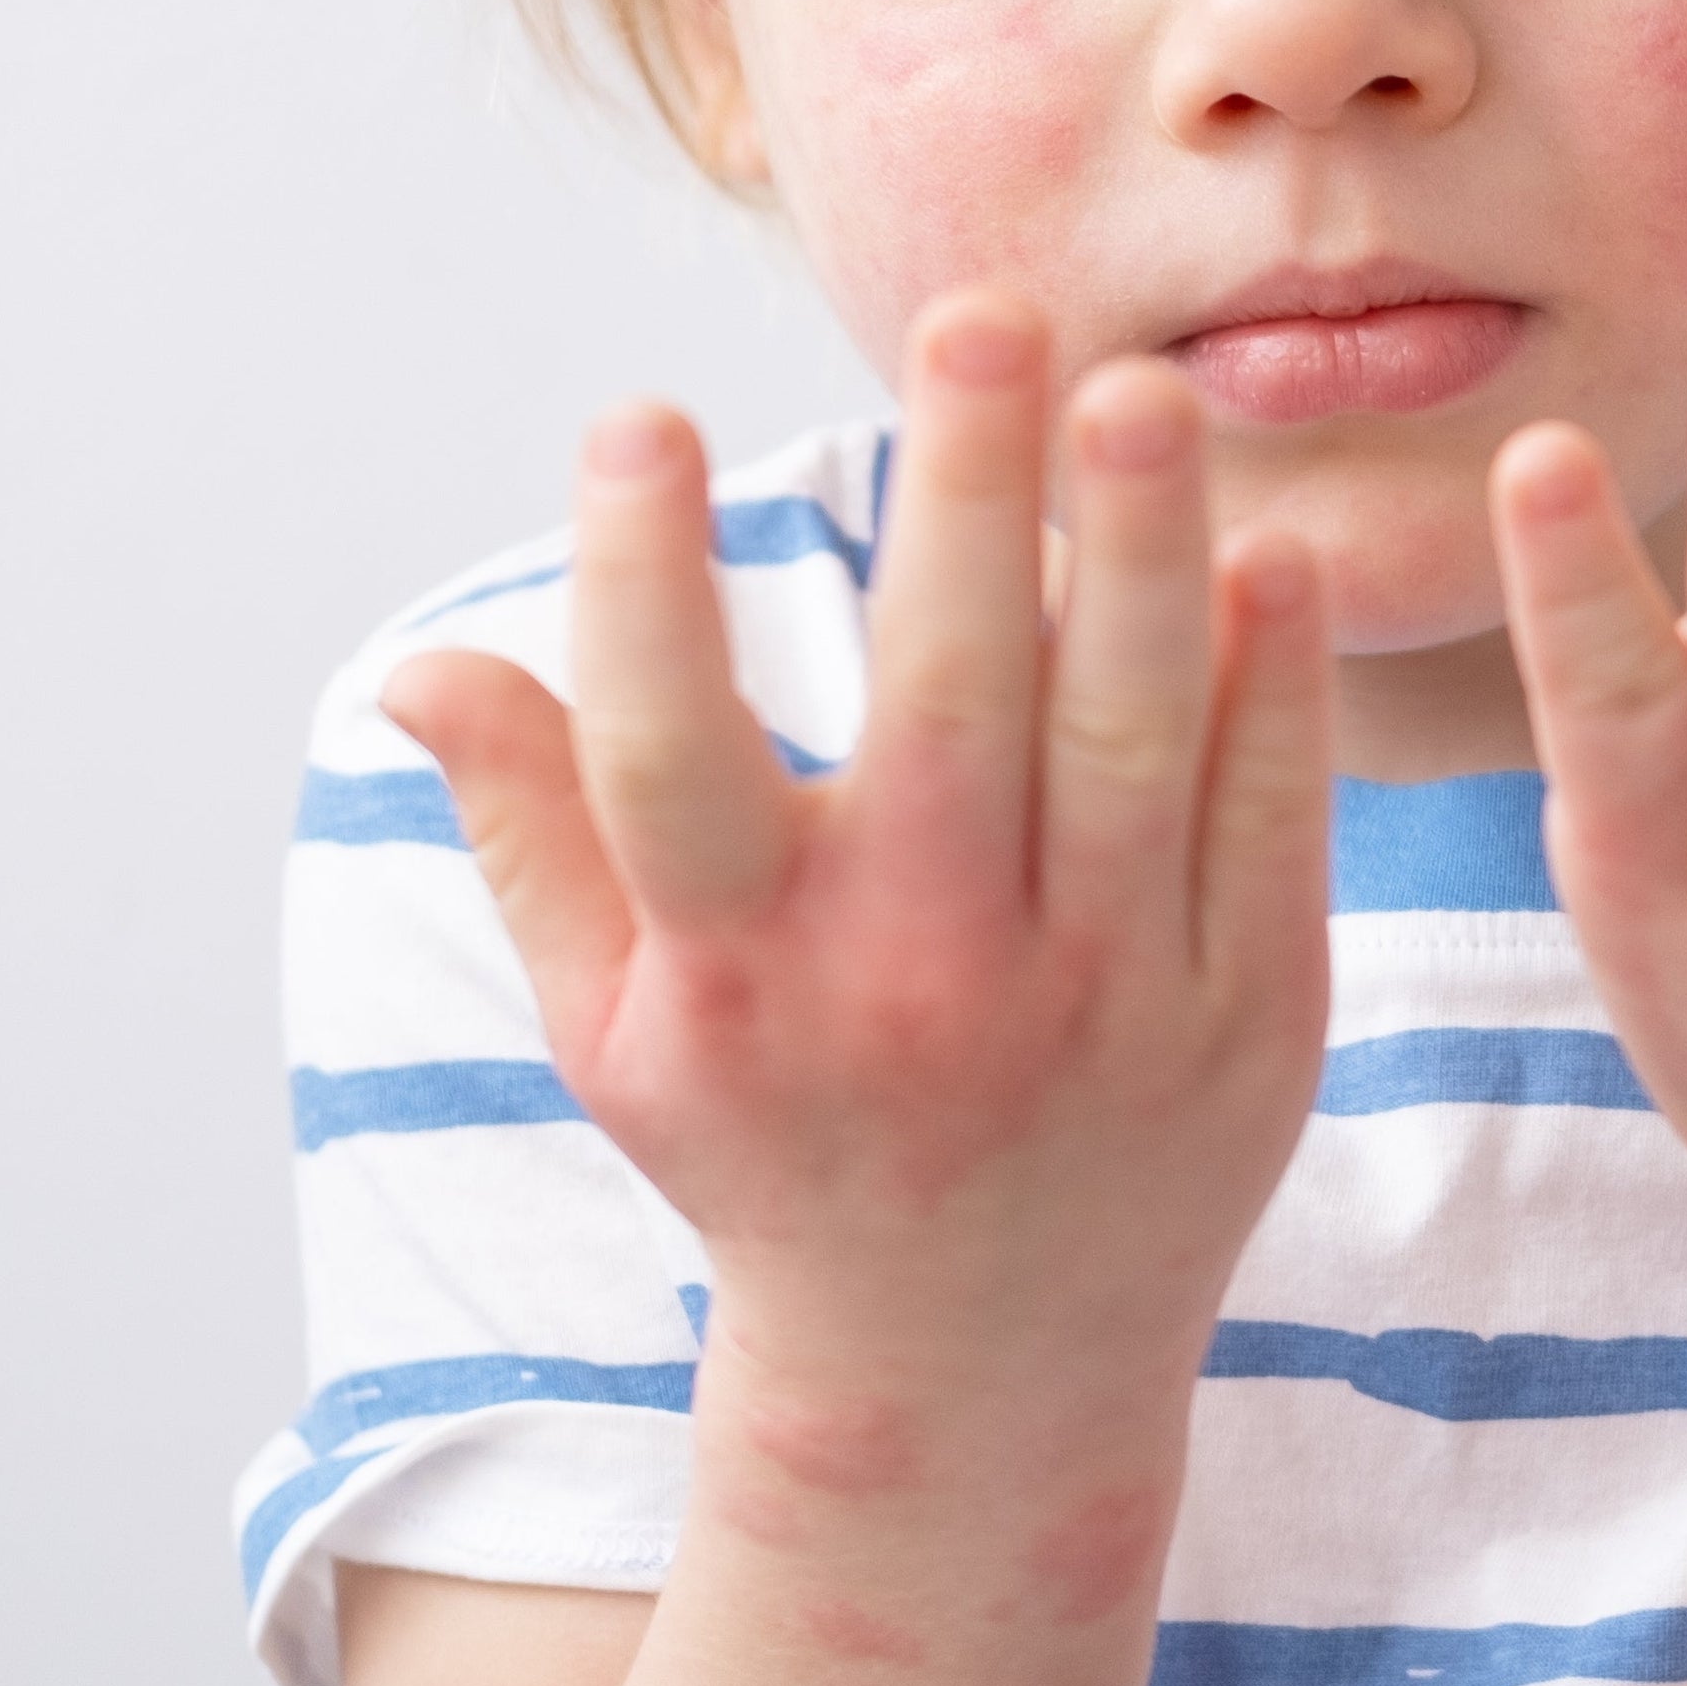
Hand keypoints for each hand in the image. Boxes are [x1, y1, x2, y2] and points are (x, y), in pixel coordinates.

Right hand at [377, 303, 1338, 1398]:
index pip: (666, 758)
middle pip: (944, 707)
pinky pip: (1262, 819)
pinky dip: (1271, 689)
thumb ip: (533, 831)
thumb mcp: (617, 1024)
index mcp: (739, 977)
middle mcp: (915, 983)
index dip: (638, 589)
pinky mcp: (1245, 1020)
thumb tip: (415, 663)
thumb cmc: (771, 1149)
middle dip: (965, 501)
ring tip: (1144, 389)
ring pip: (1129, 740)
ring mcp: (1095, 1004)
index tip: (633, 415)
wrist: (976, 1376)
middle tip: (981, 309)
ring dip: (1144, 556)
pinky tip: (1269, 552)